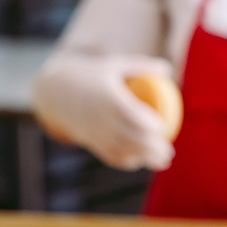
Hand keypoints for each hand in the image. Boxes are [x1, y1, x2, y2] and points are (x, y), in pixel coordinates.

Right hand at [32, 52, 174, 170]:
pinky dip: (126, 161)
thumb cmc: (93, 75)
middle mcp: (102, 118)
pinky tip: (141, 161)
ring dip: (143, 159)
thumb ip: (142, 66)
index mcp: (109, 99)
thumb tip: (168, 69)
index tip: (164, 127)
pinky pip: (110, 155)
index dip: (151, 125)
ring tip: (162, 162)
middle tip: (169, 153)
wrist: (58, 92)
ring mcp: (95, 133)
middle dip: (152, 149)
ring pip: (122, 151)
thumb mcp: (115, 64)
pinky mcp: (91, 142)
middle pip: (131, 138)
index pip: (134, 116)